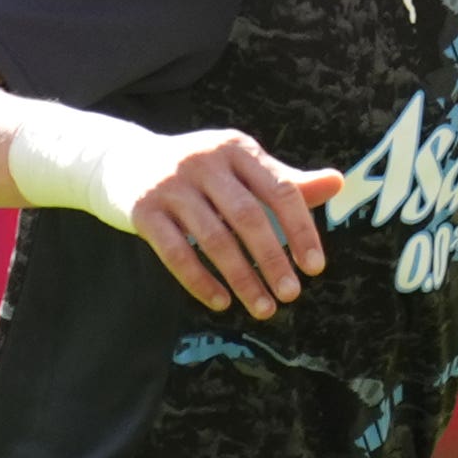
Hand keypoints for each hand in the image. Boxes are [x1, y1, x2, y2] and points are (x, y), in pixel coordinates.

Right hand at [127, 128, 343, 320]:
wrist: (120, 160)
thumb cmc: (197, 171)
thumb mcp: (240, 167)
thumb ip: (286, 181)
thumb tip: (338, 182)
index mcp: (237, 149)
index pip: (280, 190)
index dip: (301, 230)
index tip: (315, 267)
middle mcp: (204, 161)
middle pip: (248, 217)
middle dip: (273, 260)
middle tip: (291, 295)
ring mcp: (170, 185)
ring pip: (213, 239)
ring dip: (242, 278)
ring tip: (263, 308)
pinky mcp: (142, 210)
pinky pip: (175, 252)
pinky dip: (200, 281)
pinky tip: (222, 303)